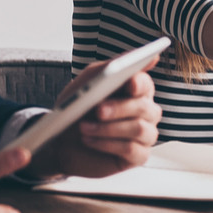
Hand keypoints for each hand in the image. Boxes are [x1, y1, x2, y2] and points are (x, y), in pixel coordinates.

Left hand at [30, 61, 162, 178]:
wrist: (61, 141)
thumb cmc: (78, 108)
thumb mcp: (88, 81)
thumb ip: (113, 66)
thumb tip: (151, 57)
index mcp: (137, 91)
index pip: (146, 84)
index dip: (140, 84)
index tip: (129, 83)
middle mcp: (146, 112)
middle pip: (144, 108)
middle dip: (119, 108)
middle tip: (98, 109)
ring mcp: (145, 135)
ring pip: (138, 129)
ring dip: (108, 128)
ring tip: (85, 127)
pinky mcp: (138, 156)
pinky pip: (131, 149)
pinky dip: (107, 144)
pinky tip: (90, 140)